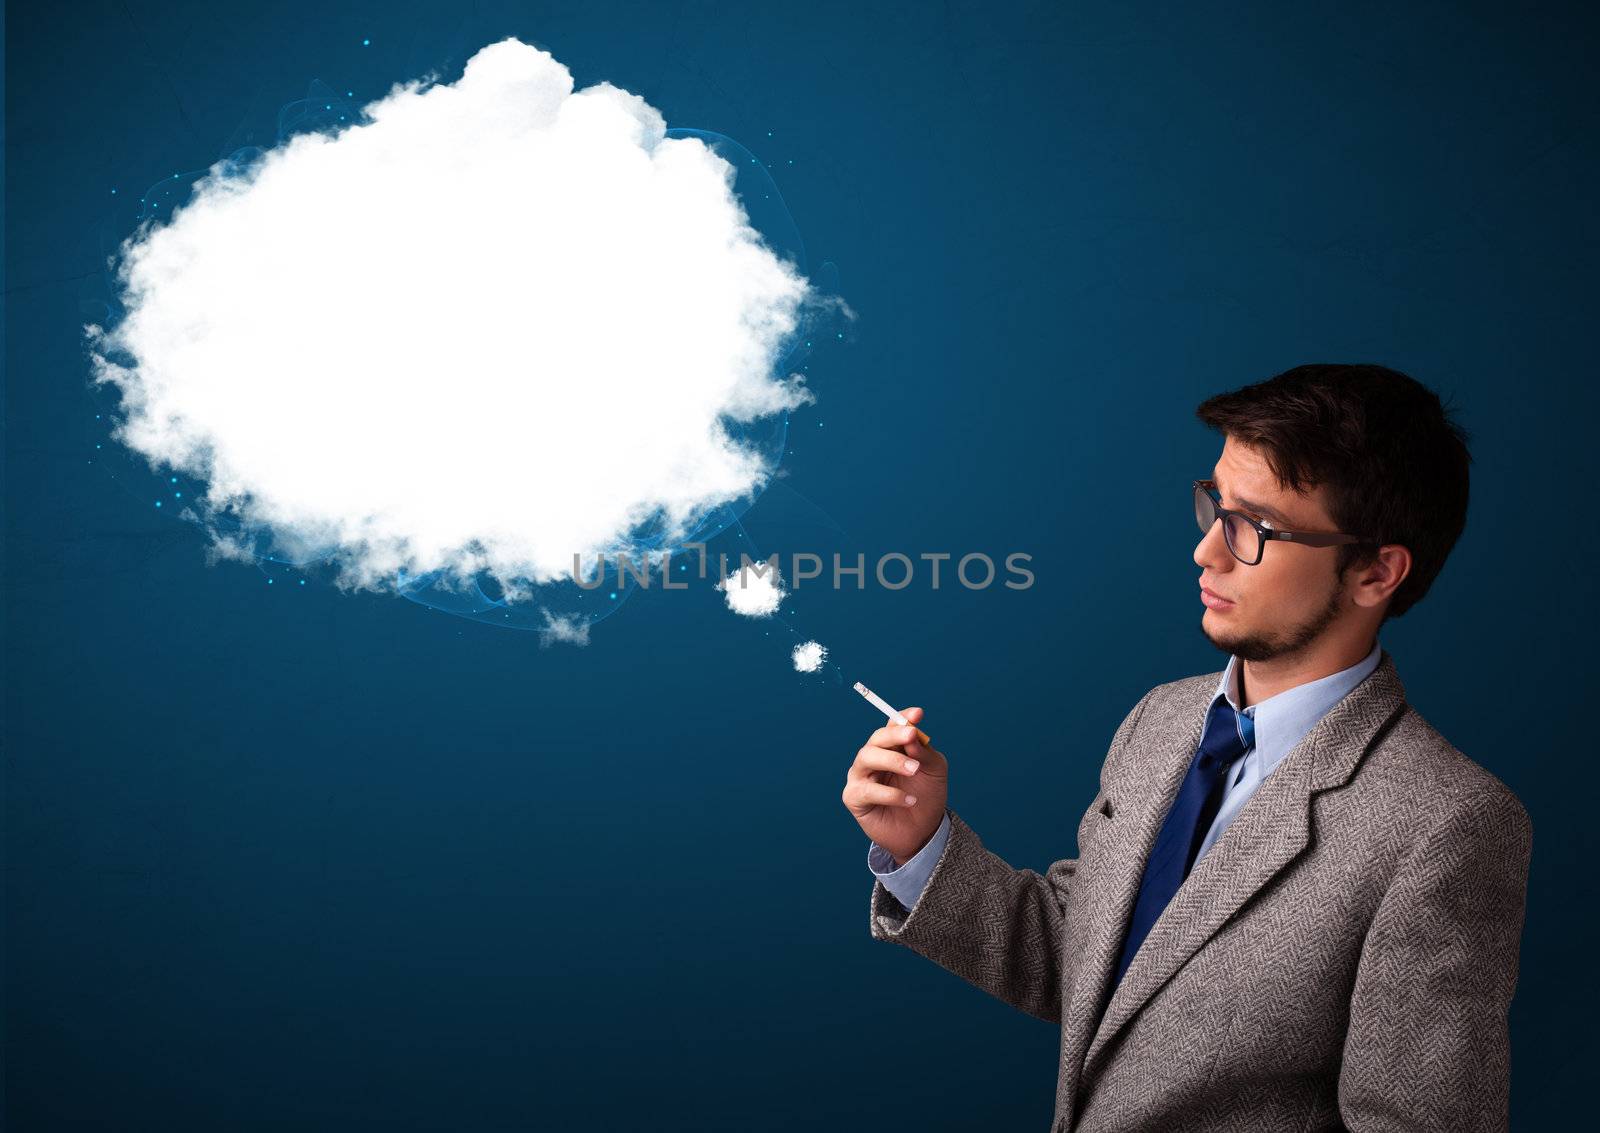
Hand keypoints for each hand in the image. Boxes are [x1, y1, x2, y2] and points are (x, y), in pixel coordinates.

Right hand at [842, 706, 948, 865]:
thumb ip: (924, 752)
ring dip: (892, 760)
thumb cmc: (926, 796)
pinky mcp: (854, 797)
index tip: (918, 714)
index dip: (903, 718)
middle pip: (876, 739)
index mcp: (892, 747)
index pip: (892, 725)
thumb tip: (913, 736)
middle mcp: (873, 757)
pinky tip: (909, 800)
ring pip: (866, 757)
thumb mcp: (934, 770)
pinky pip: (867, 789)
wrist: (923, 831)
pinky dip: (890, 794)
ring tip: (914, 770)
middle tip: (912, 736)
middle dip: (894, 735)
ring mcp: (861, 776)